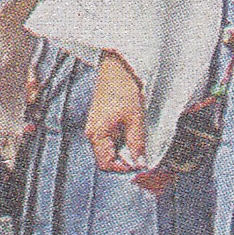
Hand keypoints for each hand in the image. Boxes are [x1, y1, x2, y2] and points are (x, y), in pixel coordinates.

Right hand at [86, 52, 157, 179]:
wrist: (117, 67)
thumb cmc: (123, 90)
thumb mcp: (135, 119)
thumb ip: (137, 143)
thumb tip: (139, 163)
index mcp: (97, 134)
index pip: (106, 164)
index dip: (123, 167)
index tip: (139, 162)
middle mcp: (92, 133)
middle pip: (106, 157)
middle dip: (124, 158)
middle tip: (141, 151)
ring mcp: (95, 126)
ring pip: (109, 147)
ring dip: (124, 148)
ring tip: (137, 138)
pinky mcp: (100, 119)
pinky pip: (110, 137)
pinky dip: (122, 138)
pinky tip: (132, 129)